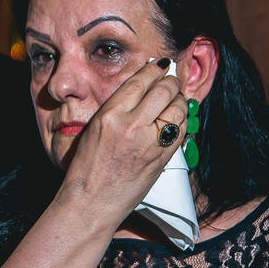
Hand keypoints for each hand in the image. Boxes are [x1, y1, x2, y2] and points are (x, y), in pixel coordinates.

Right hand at [53, 59, 186, 237]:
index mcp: (109, 116)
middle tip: (172, 78)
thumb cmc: (85, 168)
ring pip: (178, 109)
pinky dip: (183, 120)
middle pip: (163, 90)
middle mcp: (131, 126)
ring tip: (177, 96)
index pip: (140, 81)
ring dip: (180, 99)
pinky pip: (181, 131)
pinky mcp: (161, 159)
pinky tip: (177, 117)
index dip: (154, 69)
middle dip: (171, 80)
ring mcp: (149, 144)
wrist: (91, 202)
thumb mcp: (93, 129)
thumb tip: (139, 89)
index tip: (160, 65)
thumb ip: (116, 108)